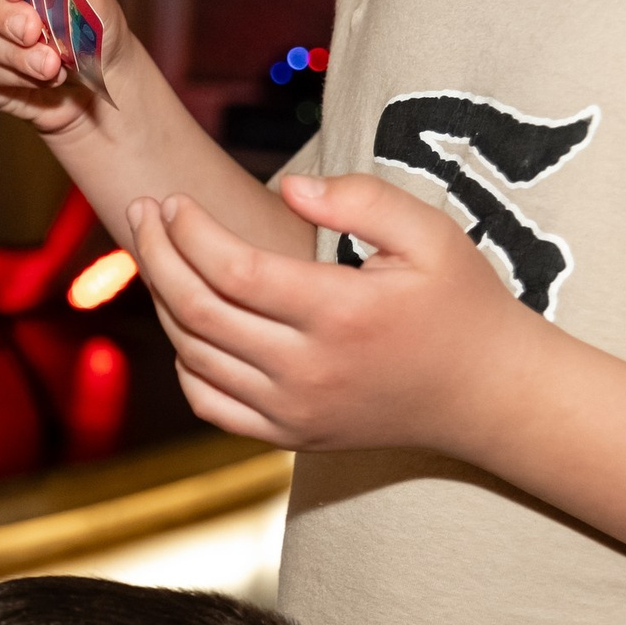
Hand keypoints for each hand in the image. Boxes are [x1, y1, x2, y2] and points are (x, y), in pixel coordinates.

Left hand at [126, 172, 546, 457]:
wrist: (484, 394)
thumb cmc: (460, 303)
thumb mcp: (432, 234)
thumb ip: (363, 200)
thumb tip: (285, 188)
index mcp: (341, 313)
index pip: (232, 269)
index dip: (189, 232)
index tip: (173, 201)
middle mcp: (308, 369)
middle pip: (197, 311)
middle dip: (156, 256)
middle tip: (141, 216)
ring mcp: (293, 410)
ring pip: (194, 355)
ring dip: (164, 302)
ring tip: (158, 257)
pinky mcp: (287, 435)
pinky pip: (208, 402)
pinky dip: (184, 362)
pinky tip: (186, 323)